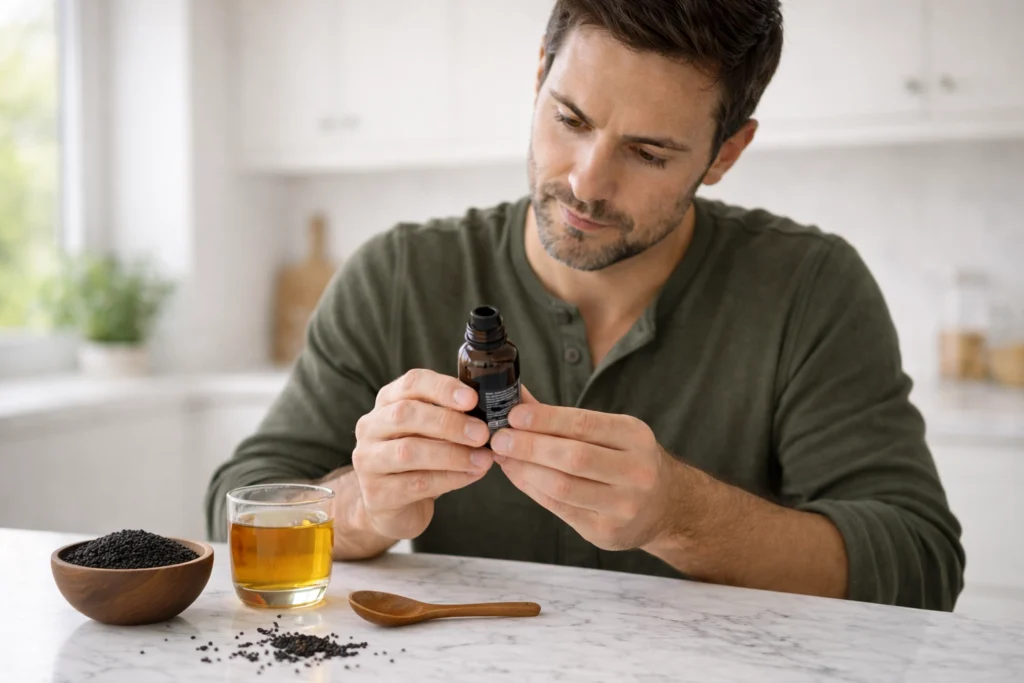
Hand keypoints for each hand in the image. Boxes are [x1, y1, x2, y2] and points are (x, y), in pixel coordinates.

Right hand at [352, 369, 493, 539]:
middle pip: (406, 414)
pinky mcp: (376, 493)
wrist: (389, 506)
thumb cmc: (417, 460)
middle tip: (482, 433)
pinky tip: (472, 475)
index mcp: (387, 402)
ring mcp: (368, 461)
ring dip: (452, 454)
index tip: (472, 398)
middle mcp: (371, 427)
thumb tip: (490, 410)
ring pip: (409, 451)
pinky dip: (449, 478)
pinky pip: (416, 483)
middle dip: (448, 422)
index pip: (411, 383)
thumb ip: (450, 416)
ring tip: (484, 459)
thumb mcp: (429, 431)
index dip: (442, 388)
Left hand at [492, 388, 684, 550]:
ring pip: (563, 487)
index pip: (585, 424)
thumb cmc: (627, 461)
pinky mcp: (606, 531)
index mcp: (635, 437)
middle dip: (530, 446)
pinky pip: (559, 508)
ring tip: (502, 456)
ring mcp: (623, 505)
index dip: (546, 419)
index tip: (514, 415)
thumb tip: (517, 396)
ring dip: (525, 470)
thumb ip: (563, 418)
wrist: (667, 506)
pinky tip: (517, 475)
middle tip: (499, 438)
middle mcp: (635, 471)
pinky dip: (532, 489)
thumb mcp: (610, 432)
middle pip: (573, 457)